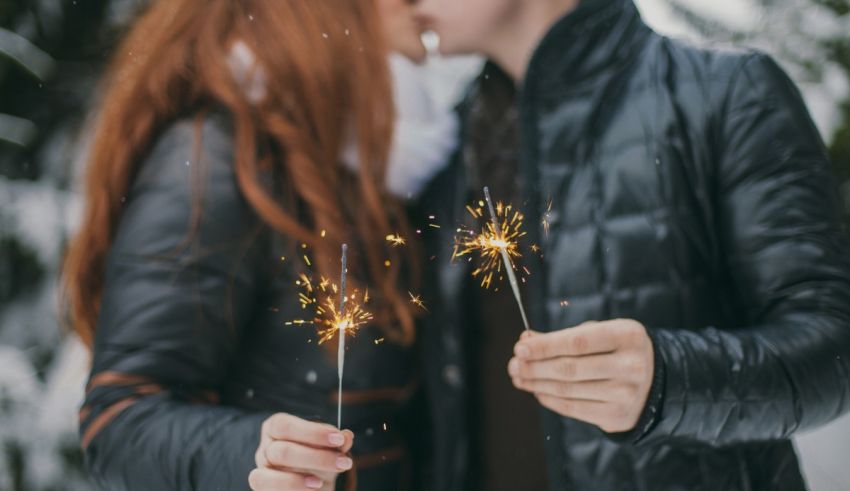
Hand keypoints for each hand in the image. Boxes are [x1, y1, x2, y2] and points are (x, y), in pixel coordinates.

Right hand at [249, 413, 354, 490]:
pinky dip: (292, 488)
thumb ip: (338, 442)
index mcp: (276, 427)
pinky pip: (268, 489)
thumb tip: (347, 436)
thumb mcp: (329, 448)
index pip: (286, 426)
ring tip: (320, 483)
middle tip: (344, 462)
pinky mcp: (262, 487)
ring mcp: (261, 469)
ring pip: (271, 476)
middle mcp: (265, 447)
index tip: (339, 438)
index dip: (313, 432)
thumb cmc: (317, 458)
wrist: (311, 482)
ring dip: (299, 480)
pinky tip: (313, 489)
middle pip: (283, 451)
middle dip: (317, 458)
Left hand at [508, 319, 653, 433]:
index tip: (520, 347)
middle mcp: (630, 366)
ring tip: (518, 376)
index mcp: (627, 336)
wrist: (654, 381)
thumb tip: (526, 341)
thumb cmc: (616, 350)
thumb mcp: (599, 333)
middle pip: (569, 368)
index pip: (578, 341)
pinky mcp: (617, 416)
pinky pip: (573, 408)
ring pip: (568, 389)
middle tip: (513, 364)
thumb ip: (564, 336)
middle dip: (534, 366)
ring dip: (536, 383)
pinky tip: (536, 390)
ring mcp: (626, 394)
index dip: (545, 346)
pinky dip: (549, 399)